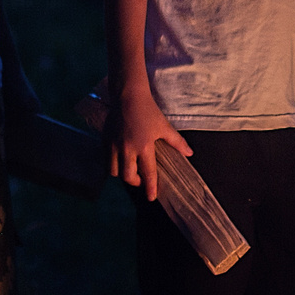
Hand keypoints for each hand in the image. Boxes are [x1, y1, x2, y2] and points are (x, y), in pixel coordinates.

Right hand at [106, 88, 190, 203]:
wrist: (128, 96)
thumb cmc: (148, 111)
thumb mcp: (164, 126)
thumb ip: (176, 142)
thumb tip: (190, 153)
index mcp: (144, 146)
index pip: (148, 173)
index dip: (150, 187)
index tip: (152, 198)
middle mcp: (127, 149)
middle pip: (127, 177)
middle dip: (135, 182)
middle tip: (141, 180)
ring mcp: (113, 145)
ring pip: (113, 171)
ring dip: (122, 174)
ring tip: (129, 169)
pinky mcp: (105, 141)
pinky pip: (105, 160)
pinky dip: (112, 164)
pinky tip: (119, 160)